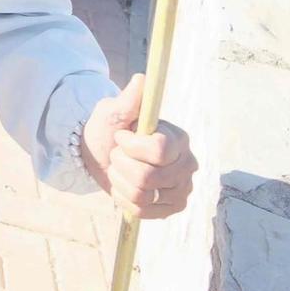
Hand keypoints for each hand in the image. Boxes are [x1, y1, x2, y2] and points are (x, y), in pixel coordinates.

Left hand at [80, 75, 197, 219]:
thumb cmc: (110, 129)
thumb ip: (129, 99)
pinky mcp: (172, 208)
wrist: (102, 154)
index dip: (132, 146)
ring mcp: (182, 189)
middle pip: (149, 176)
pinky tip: (123, 186)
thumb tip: (141, 79)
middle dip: (121, 164)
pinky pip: (142, 211)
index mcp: (178, 138)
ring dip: (120, 180)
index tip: (121, 136)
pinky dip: (124, 199)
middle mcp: (187, 164)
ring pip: (143, 195)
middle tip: (118, 154)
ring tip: (119, 169)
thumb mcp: (113, 111)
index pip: (160, 150)